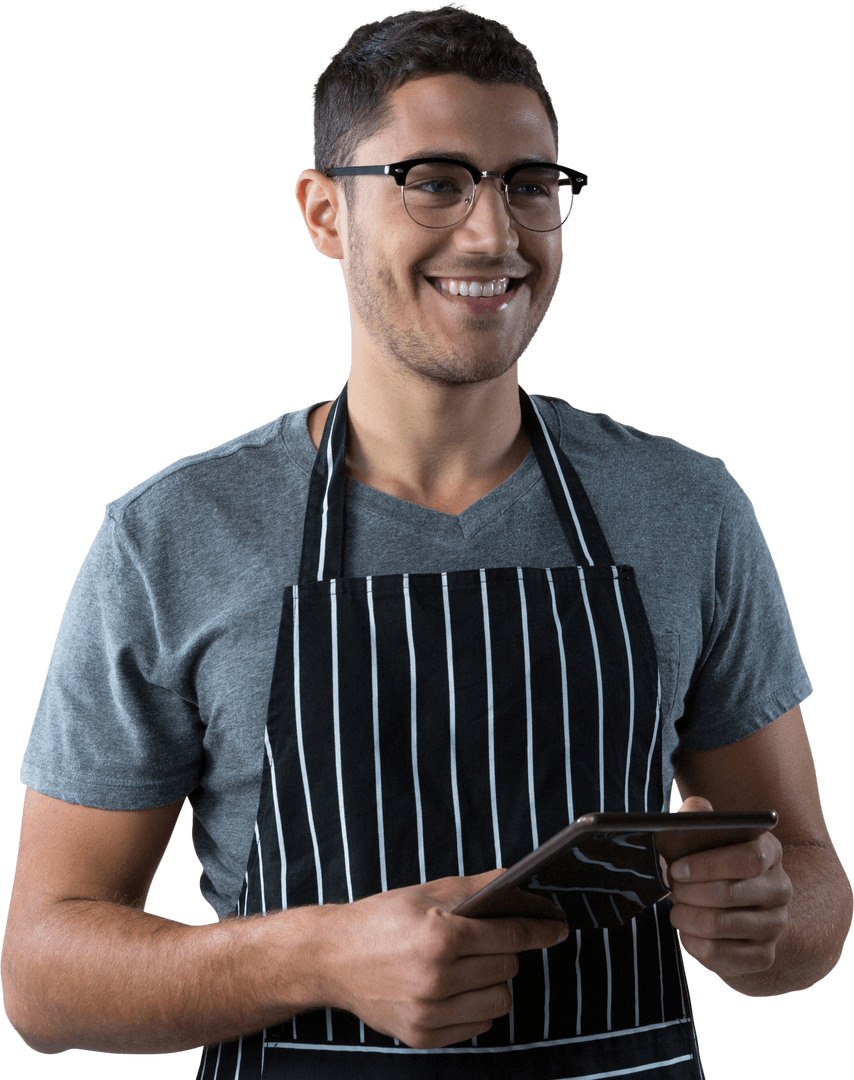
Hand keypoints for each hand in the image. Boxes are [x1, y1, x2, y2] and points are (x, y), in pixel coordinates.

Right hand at [317, 870, 568, 1048]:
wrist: (332, 958)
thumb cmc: (380, 919)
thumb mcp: (426, 893)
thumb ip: (476, 888)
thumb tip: (517, 881)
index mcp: (441, 938)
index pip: (511, 937)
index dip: (539, 929)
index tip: (557, 927)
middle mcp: (437, 980)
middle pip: (508, 969)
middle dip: (504, 952)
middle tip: (485, 941)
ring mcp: (429, 1013)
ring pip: (499, 1002)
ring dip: (492, 982)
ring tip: (468, 967)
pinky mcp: (423, 1036)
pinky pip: (477, 1026)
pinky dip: (475, 1007)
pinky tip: (454, 989)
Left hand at [667, 797, 791, 977]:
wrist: (734, 905)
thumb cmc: (712, 861)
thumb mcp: (706, 834)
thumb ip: (699, 816)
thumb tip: (696, 808)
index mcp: (770, 852)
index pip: (749, 858)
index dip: (707, 865)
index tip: (676, 868)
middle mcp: (780, 889)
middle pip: (729, 893)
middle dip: (688, 891)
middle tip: (670, 887)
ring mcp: (775, 926)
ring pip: (718, 925)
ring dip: (685, 916)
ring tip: (676, 907)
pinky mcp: (763, 956)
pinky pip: (718, 954)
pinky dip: (692, 942)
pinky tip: (687, 929)